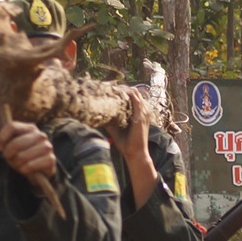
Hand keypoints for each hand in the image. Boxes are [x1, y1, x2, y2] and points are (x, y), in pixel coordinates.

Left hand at [0, 118, 57, 180]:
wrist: (38, 169)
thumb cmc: (22, 153)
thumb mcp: (9, 143)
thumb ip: (0, 132)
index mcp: (30, 128)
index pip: (12, 126)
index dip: (2, 137)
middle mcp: (40, 135)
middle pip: (16, 143)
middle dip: (8, 154)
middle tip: (9, 158)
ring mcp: (47, 147)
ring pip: (23, 156)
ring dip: (16, 163)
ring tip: (18, 164)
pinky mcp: (51, 160)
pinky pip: (31, 165)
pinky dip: (25, 169)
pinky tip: (25, 169)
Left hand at [115, 88, 159, 202]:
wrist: (135, 154)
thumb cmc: (127, 144)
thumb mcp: (116, 129)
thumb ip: (110, 120)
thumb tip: (98, 114)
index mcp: (139, 114)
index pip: (133, 96)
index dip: (122, 91)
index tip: (110, 89)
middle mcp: (143, 111)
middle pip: (133, 91)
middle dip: (121, 88)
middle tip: (108, 86)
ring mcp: (143, 113)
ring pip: (134, 93)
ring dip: (123, 89)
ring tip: (111, 88)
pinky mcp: (141, 117)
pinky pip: (136, 100)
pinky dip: (127, 95)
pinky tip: (117, 93)